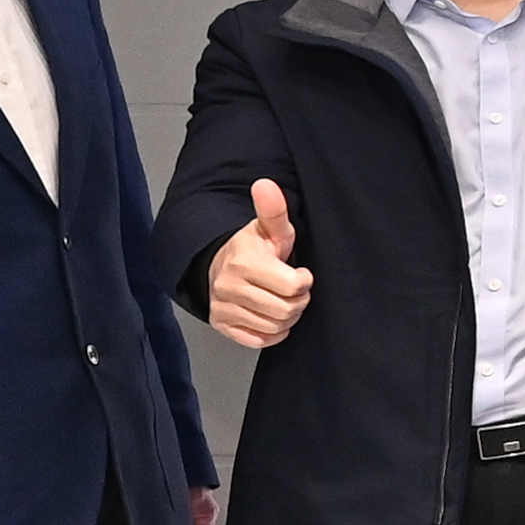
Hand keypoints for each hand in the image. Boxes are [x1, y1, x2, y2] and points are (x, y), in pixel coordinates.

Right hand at [208, 177, 312, 347]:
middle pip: (287, 310)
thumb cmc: (255, 248)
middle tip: (293, 290)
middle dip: (298, 301)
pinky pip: (259, 341)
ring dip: (287, 318)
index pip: (294, 286)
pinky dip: (272, 333)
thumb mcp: (269, 228)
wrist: (220, 265)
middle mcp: (229, 286)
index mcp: (244, 262)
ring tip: (282, 301)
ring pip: (275, 327)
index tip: (299, 273)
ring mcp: (222, 307)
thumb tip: (265, 184)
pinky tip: (270, 317)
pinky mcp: (221, 325)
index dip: (304, 281)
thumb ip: (273, 210)